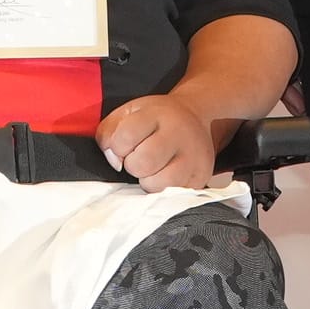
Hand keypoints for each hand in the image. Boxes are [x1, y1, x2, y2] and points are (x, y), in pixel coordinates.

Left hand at [97, 95, 220, 189]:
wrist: (195, 119)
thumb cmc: (158, 119)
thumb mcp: (128, 113)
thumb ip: (109, 132)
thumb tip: (114, 161)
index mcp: (158, 115)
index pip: (126, 136)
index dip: (117, 146)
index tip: (123, 145)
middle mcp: (179, 135)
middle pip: (143, 163)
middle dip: (133, 165)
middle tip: (139, 158)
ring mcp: (193, 158)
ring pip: (158, 184)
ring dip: (148, 181)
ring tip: (153, 168)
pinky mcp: (200, 178)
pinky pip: (172, 195)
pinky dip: (162, 189)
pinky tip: (165, 174)